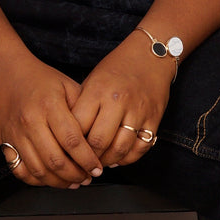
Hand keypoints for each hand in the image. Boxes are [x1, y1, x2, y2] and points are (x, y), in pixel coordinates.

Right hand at [0, 55, 104, 188]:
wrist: (8, 74)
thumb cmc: (42, 80)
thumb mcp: (68, 86)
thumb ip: (83, 111)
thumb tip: (97, 140)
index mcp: (49, 106)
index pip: (72, 141)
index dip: (87, 160)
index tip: (97, 168)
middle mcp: (30, 122)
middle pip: (55, 160)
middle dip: (76, 175)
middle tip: (87, 178)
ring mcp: (15, 134)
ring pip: (38, 170)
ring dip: (58, 182)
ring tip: (73, 182)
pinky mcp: (5, 142)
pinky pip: (20, 170)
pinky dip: (36, 180)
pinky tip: (51, 178)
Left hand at [72, 33, 173, 168]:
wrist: (150, 55)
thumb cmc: (116, 69)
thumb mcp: (92, 80)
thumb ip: (81, 106)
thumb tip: (67, 136)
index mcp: (98, 91)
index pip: (78, 126)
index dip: (69, 144)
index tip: (65, 152)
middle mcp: (118, 102)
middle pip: (98, 142)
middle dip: (88, 158)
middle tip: (81, 164)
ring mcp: (138, 112)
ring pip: (120, 149)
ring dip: (107, 162)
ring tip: (99, 164)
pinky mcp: (154, 119)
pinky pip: (140, 148)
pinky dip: (127, 158)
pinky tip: (118, 158)